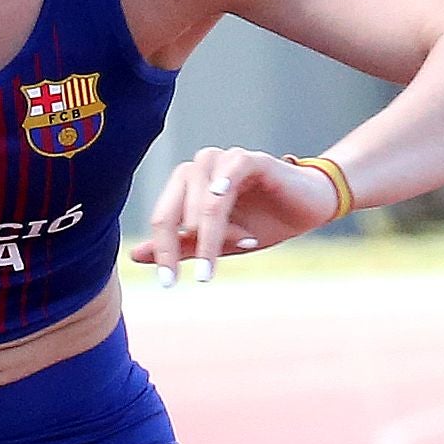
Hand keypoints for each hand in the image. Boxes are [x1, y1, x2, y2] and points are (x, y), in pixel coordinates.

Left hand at [134, 148, 342, 283]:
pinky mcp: (253, 159)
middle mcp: (202, 170)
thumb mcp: (218, 243)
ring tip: (219, 255)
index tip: (167, 284)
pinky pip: (232, 170)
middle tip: (185, 278)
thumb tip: (135, 255)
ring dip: (209, 230)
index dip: (161, 251)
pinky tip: (223, 212)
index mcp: (189, 188)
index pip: (163, 217)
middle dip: (175, 245)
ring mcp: (226, 162)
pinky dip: (225, 190)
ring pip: (201, 195)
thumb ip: (180, 246)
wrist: (308, 210)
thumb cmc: (262, 223)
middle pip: (174, 206)